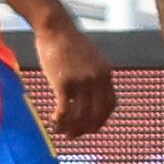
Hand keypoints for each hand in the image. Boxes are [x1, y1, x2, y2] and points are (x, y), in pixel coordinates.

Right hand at [35, 20, 117, 139]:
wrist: (55, 27)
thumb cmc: (68, 42)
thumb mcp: (91, 58)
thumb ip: (94, 76)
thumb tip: (91, 96)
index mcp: (106, 74)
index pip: (110, 106)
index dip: (101, 120)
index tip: (90, 127)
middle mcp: (97, 79)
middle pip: (96, 115)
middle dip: (85, 130)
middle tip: (73, 135)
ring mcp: (81, 81)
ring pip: (80, 116)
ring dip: (70, 129)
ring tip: (60, 131)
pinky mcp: (64, 83)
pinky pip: (64, 111)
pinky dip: (59, 121)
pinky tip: (53, 121)